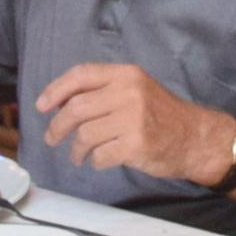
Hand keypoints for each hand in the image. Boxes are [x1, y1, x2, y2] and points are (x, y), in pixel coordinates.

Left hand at [35, 60, 228, 186]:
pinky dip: (94, 161)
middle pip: (76, 108)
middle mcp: (128, 92)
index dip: (56, 90)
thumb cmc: (160, 115)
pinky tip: (100, 160)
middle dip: (57, 127)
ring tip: (78, 156)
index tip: (41, 106)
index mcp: (126, 74)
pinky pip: (99, 155)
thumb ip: (103, 91)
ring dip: (76, 150)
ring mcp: (133, 118)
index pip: (81, 75)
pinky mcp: (136, 144)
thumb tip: (59, 102)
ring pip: (84, 135)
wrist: (194, 137)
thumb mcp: (135, 90)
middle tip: (52, 138)